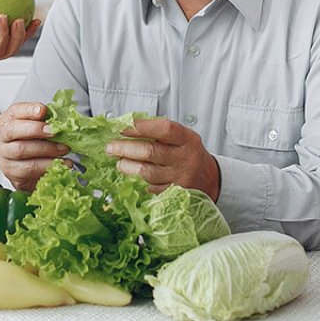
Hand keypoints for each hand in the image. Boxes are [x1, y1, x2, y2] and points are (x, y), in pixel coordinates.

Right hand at [0, 102, 69, 190]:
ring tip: (63, 149)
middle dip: (36, 129)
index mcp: (7, 120)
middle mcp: (1, 137)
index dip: (28, 110)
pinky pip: (29, 169)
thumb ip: (44, 121)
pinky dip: (47, 165)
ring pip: (22, 150)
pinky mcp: (11, 172)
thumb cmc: (28, 140)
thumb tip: (63, 120)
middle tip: (55, 131)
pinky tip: (61, 163)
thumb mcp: (34, 126)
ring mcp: (4, 155)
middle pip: (13, 131)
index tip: (43, 111)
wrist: (20, 164)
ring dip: (46, 149)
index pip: (14, 111)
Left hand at [106, 118, 220, 199]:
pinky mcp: (175, 194)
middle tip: (110, 147)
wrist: (209, 178)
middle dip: (126, 149)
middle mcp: (185, 158)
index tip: (123, 127)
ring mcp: (180, 178)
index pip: (165, 130)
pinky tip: (133, 175)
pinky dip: (139, 181)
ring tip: (119, 162)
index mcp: (187, 139)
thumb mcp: (181, 137)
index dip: (142, 127)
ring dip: (128, 166)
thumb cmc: (188, 153)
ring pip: (148, 173)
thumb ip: (158, 131)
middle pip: (151, 152)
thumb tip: (126, 126)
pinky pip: (151, 188)